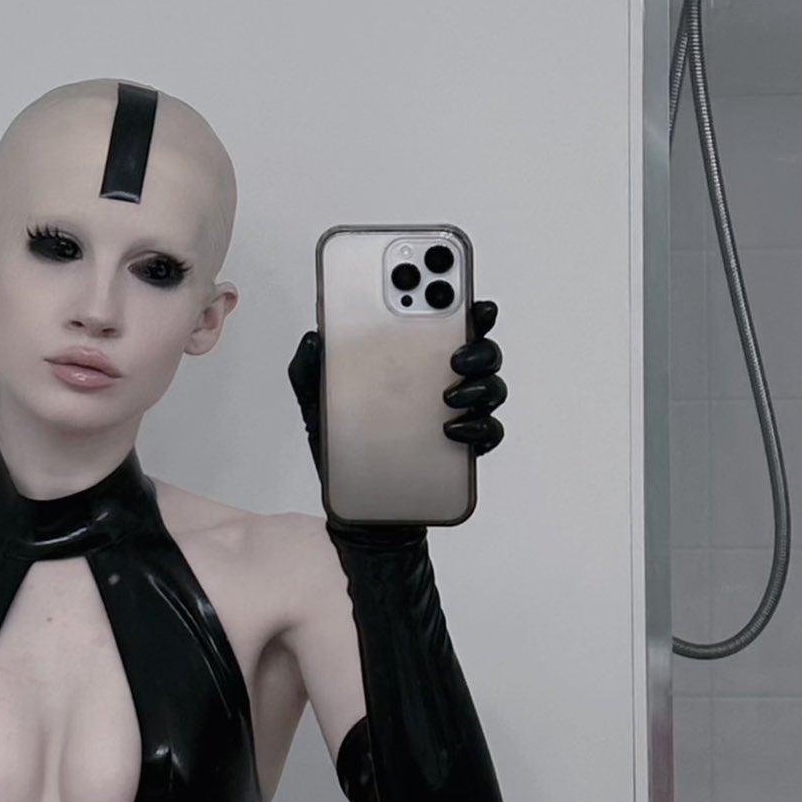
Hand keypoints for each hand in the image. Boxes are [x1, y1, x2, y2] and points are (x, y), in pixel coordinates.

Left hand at [288, 295, 507, 492]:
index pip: (441, 320)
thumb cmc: (349, 452)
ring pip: (490, 386)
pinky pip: (488, 433)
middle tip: (455, 350)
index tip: (452, 286)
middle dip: (475, 341)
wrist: (362, 514)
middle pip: (479, 348)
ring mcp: (459, 416)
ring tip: (448, 396)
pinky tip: (451, 429)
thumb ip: (310, 371)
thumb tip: (313, 337)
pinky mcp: (465, 450)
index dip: (453, 297)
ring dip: (477, 384)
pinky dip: (477, 428)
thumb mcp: (319, 406)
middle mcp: (442, 383)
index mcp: (411, 362)